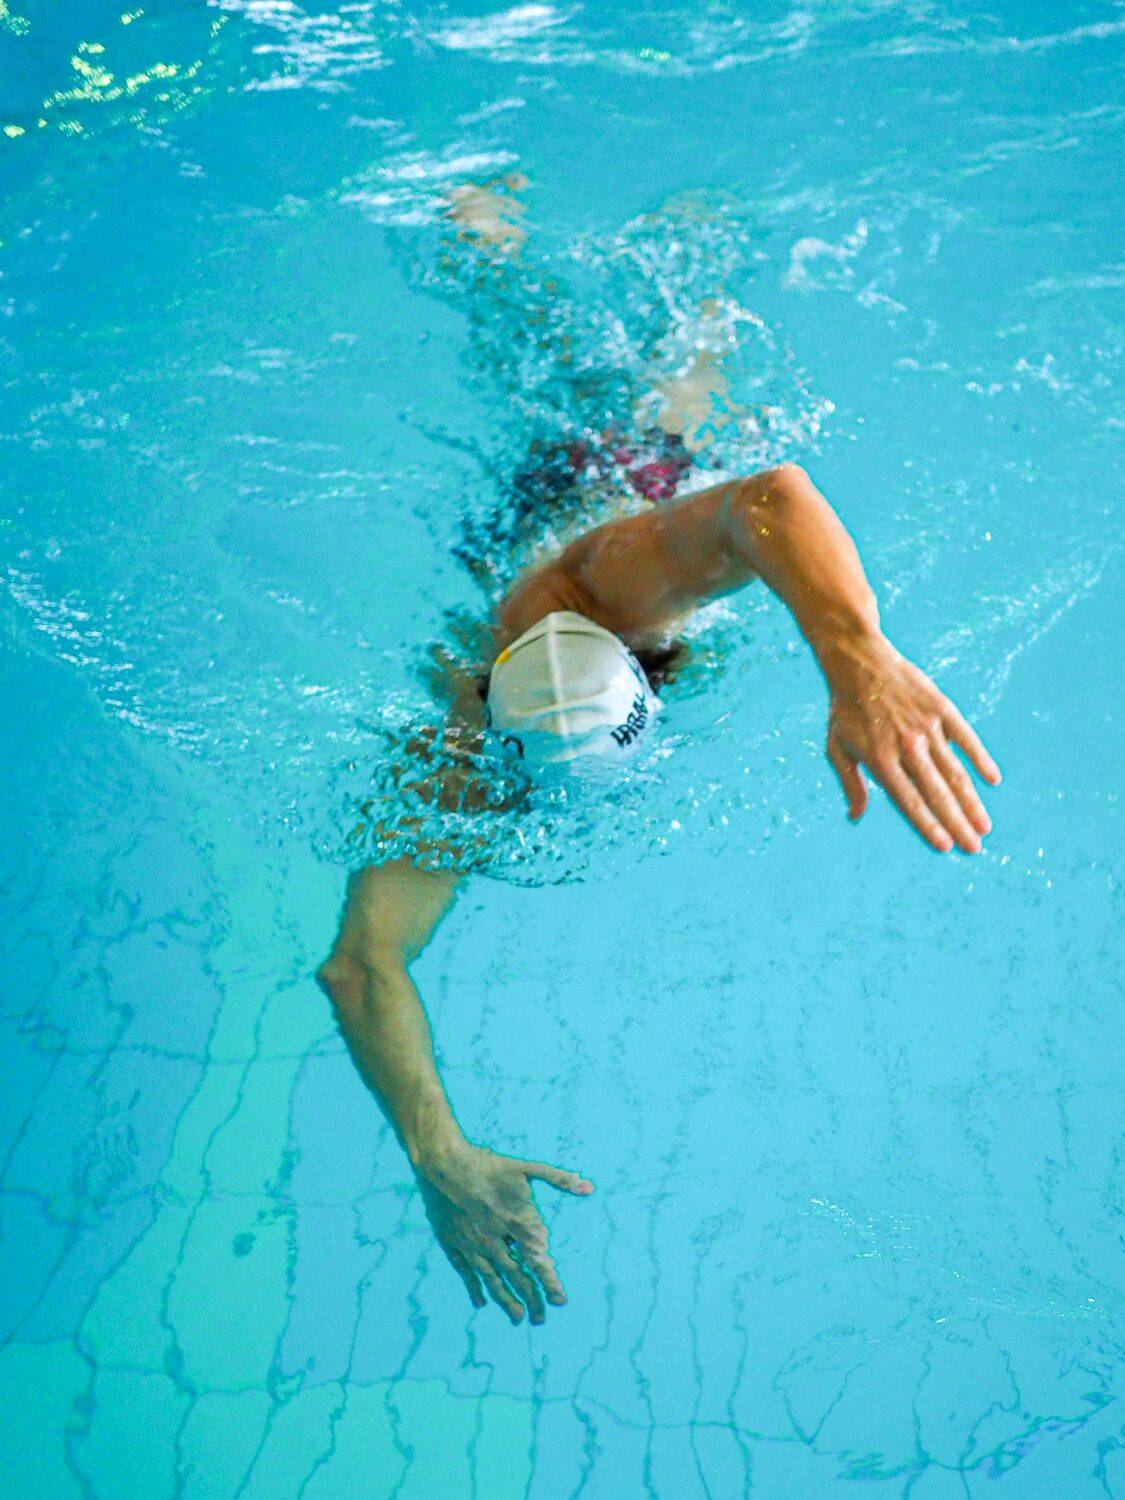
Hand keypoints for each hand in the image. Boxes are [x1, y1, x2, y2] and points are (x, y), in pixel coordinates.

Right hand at [416, 1141, 593, 1324]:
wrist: (443, 1162)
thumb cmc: (487, 1164)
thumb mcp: (526, 1168)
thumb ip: (558, 1179)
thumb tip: (589, 1187)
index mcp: (515, 1223)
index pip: (536, 1260)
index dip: (549, 1281)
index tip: (560, 1301)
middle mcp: (494, 1239)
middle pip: (516, 1276)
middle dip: (530, 1298)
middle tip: (540, 1319)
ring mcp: (472, 1244)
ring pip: (492, 1279)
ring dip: (506, 1300)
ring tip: (518, 1318)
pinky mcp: (452, 1243)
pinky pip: (465, 1272)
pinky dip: (474, 1289)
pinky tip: (481, 1303)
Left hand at [823, 632, 1000, 852]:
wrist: (858, 660)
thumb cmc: (845, 708)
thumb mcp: (836, 747)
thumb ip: (850, 783)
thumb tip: (856, 816)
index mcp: (880, 759)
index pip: (909, 801)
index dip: (928, 825)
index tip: (945, 847)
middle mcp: (907, 746)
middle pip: (937, 792)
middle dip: (957, 823)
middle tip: (974, 848)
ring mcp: (926, 726)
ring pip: (955, 771)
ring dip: (972, 801)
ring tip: (985, 826)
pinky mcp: (941, 708)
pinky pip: (966, 737)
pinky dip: (980, 759)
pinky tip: (992, 779)